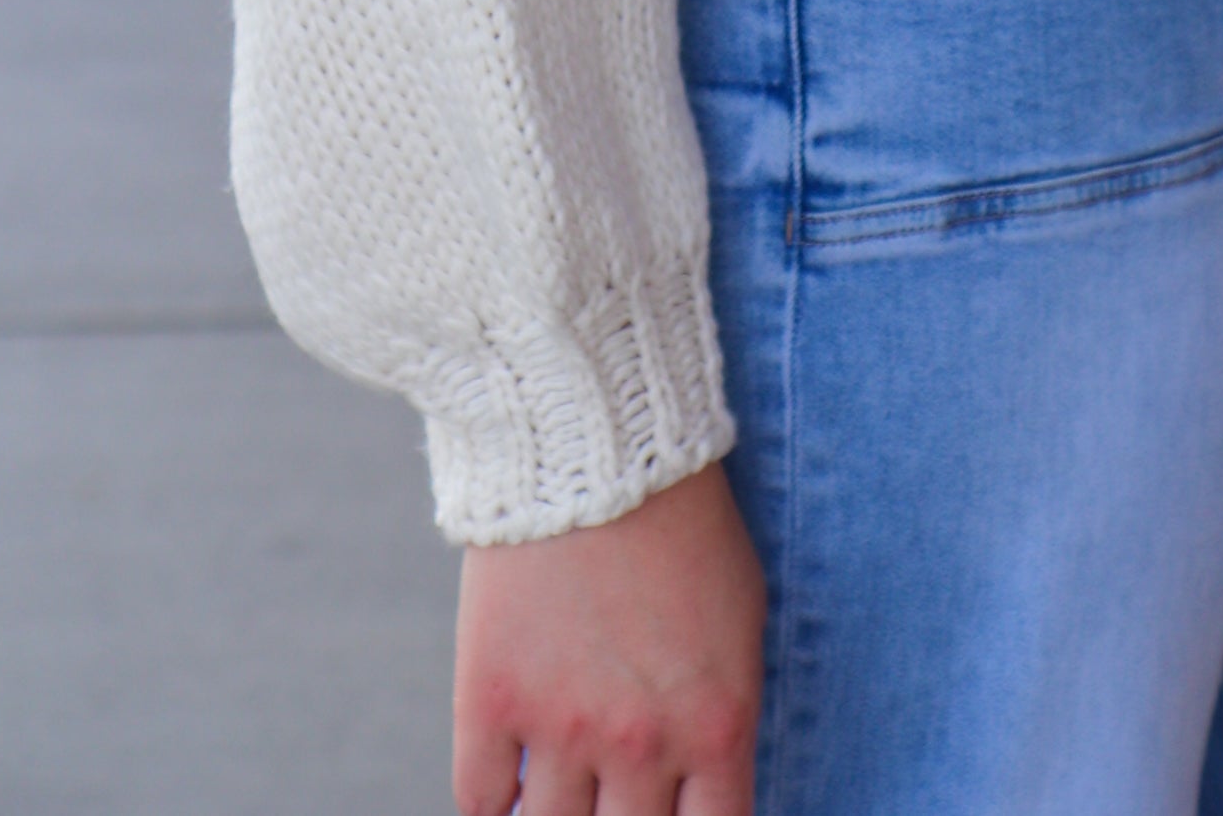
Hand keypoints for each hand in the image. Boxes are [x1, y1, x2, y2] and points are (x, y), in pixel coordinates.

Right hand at [454, 458, 763, 815]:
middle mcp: (640, 744)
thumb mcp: (741, 619)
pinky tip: (507, 791)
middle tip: (611, 797)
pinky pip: (481, 804)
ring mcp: (560, 727)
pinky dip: (494, 808)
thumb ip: (725, 714)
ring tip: (562, 791)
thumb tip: (707, 783)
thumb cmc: (683, 524)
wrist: (590, 444)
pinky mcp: (490, 700)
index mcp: (715, 728)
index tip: (668, 814)